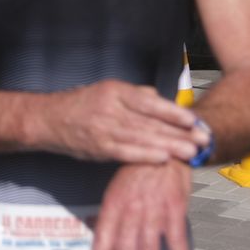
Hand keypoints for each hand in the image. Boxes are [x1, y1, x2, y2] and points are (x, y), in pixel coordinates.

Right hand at [45, 80, 205, 163]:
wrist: (47, 119)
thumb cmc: (80, 104)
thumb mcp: (106, 90)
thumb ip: (133, 94)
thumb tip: (158, 97)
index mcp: (115, 91)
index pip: (149, 102)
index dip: (173, 112)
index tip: (194, 120)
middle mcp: (111, 108)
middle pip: (151, 121)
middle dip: (179, 132)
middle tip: (202, 139)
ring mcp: (104, 129)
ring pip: (142, 137)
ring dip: (169, 146)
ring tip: (190, 152)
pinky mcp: (98, 147)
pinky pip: (126, 152)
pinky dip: (145, 156)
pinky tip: (163, 159)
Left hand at [90, 162, 192, 249]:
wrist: (166, 145)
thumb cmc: (139, 169)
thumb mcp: (117, 188)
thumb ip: (110, 212)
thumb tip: (96, 230)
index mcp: (113, 205)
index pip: (102, 241)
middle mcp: (131, 210)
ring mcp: (154, 210)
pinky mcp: (175, 209)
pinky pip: (177, 241)